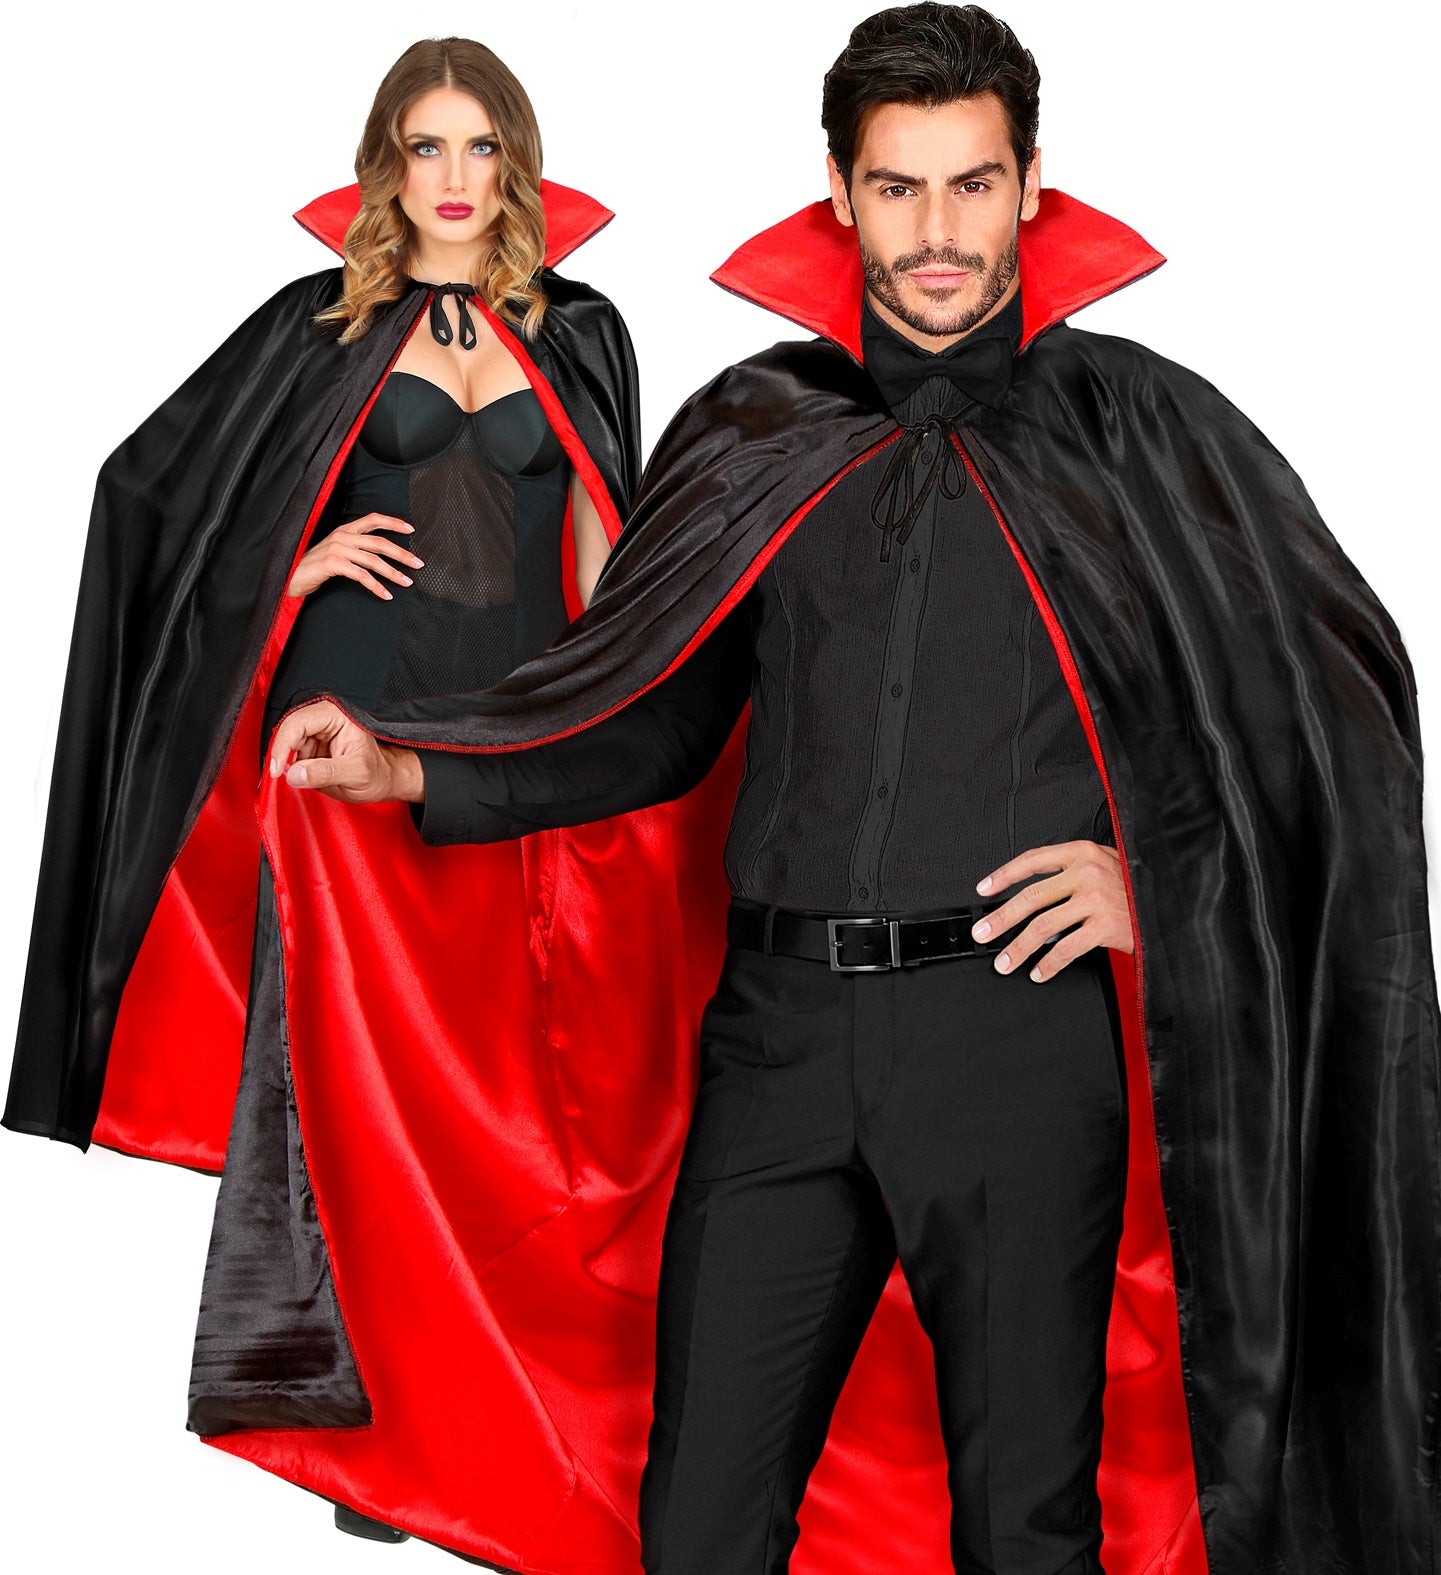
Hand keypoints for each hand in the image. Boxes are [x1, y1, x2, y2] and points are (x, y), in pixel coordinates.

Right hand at [269, 700, 423, 803]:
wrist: (383, 780)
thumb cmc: (378, 772)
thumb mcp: (356, 773)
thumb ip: (325, 772)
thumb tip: (294, 774)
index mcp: (335, 716)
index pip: (297, 723)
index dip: (282, 746)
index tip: (277, 769)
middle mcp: (323, 720)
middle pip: (288, 732)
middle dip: (283, 756)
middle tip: (282, 777)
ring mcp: (315, 734)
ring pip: (287, 746)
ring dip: (288, 765)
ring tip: (310, 779)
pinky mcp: (310, 749)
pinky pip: (291, 757)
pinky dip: (291, 770)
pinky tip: (306, 778)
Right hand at [286, 513, 423, 598]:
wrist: (290, 576)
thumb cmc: (315, 567)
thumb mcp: (337, 552)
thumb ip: (356, 549)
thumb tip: (383, 556)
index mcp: (344, 530)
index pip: (372, 519)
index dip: (393, 522)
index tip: (411, 529)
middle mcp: (342, 536)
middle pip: (379, 542)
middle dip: (402, 553)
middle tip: (418, 563)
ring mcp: (336, 549)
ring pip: (373, 560)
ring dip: (393, 572)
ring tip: (407, 582)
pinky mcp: (332, 564)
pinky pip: (361, 575)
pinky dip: (376, 586)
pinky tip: (386, 594)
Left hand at [970, 840, 1131, 980]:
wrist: (1171, 904)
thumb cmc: (1136, 885)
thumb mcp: (1105, 863)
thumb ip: (1072, 870)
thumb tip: (1031, 893)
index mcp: (1082, 853)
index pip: (1033, 860)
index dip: (1004, 875)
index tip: (985, 889)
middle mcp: (1087, 873)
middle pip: (1031, 897)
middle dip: (1001, 918)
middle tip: (983, 933)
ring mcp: (1096, 900)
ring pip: (1043, 926)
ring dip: (1019, 948)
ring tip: (1005, 962)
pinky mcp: (1106, 926)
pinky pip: (1067, 948)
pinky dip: (1049, 964)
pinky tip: (1038, 972)